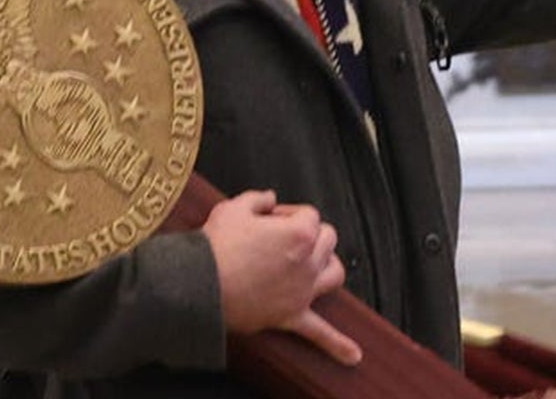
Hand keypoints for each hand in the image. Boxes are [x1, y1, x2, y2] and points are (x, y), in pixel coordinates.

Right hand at [202, 190, 360, 366]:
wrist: (200, 284)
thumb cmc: (216, 245)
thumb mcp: (233, 208)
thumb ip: (257, 198)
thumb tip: (270, 198)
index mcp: (299, 232)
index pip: (308, 214)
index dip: (287, 213)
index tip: (268, 218)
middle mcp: (308, 261)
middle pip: (327, 239)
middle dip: (308, 233)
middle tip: (281, 237)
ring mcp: (302, 291)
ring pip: (335, 274)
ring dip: (328, 266)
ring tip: (316, 266)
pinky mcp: (290, 316)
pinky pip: (319, 333)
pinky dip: (337, 344)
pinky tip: (355, 357)